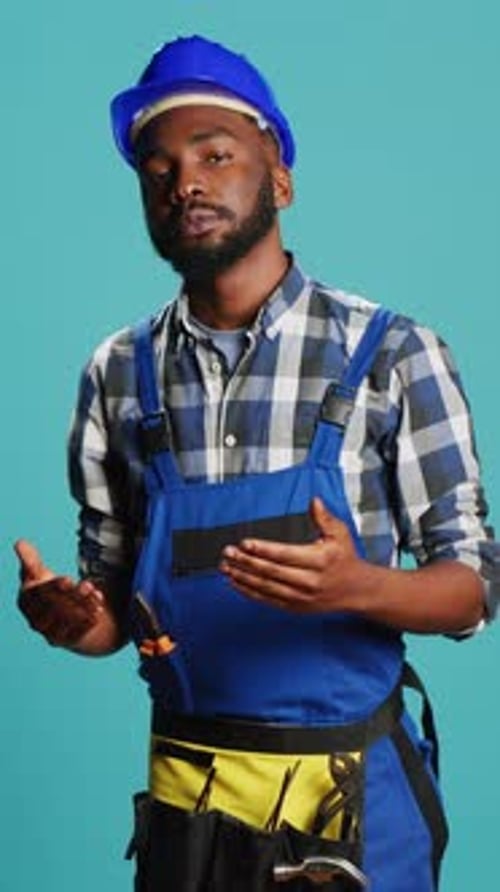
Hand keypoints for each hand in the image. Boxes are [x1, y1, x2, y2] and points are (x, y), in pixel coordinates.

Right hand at [14, 540, 104, 645]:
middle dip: (73, 595)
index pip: (40, 594)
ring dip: (84, 608)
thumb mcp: (38, 574)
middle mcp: (35, 620)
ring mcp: (49, 632)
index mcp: (26, 601)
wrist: (61, 615)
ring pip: (67, 621)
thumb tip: (19, 542)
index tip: (68, 579)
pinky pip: (76, 634)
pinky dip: (88, 622)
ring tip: (97, 597)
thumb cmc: (47, 591)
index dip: (54, 587)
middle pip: (55, 607)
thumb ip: (30, 560)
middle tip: (89, 585)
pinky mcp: (65, 641)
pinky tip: (98, 613)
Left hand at [219, 497, 365, 612]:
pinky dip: (249, 591)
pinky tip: (236, 582)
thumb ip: (324, 518)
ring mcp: (301, 597)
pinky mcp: (295, 607)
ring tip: (226, 567)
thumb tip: (314, 501)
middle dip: (247, 562)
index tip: (245, 543)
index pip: (285, 554)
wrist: (355, 590)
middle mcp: (309, 581)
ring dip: (243, 577)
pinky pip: (267, 600)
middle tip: (228, 553)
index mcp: (319, 561)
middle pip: (271, 571)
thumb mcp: (340, 534)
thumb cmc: (344, 558)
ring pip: (266, 587)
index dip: (263, 549)